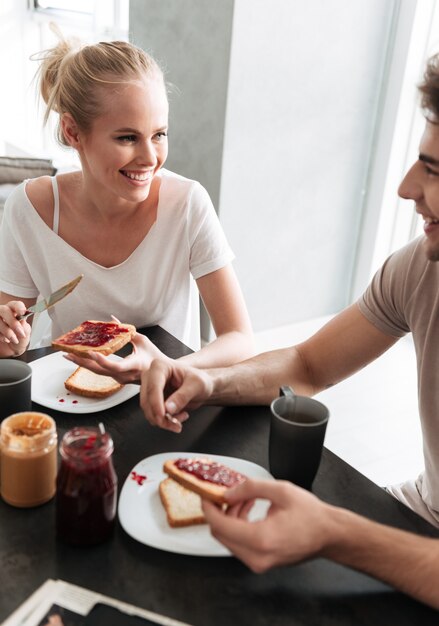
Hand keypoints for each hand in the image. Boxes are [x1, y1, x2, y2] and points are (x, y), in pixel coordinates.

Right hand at [0, 301, 30, 355]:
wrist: (11, 350)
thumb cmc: (19, 338)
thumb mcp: (25, 333)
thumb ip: (24, 326)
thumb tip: (22, 322)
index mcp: (15, 311)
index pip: (16, 304)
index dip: (19, 307)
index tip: (22, 313)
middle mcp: (4, 312)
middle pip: (4, 310)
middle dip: (13, 322)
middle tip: (20, 332)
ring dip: (7, 332)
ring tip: (14, 340)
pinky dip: (1, 336)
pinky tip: (5, 339)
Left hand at [63, 332, 168, 383]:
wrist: (160, 376)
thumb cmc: (155, 358)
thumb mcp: (143, 341)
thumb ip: (128, 332)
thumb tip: (114, 321)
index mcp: (134, 365)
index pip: (115, 366)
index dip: (102, 360)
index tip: (91, 352)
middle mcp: (125, 375)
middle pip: (100, 370)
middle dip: (82, 362)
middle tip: (68, 353)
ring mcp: (119, 379)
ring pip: (98, 372)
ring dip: (82, 363)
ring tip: (69, 356)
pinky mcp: (116, 378)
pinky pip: (101, 371)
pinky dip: (90, 364)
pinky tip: (81, 358)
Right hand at [140, 359, 213, 432]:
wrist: (200, 387)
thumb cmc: (200, 381)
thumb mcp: (197, 385)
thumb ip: (183, 396)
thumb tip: (168, 408)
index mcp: (160, 366)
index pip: (153, 387)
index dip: (156, 404)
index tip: (163, 416)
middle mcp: (151, 376)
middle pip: (147, 401)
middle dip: (161, 417)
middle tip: (176, 424)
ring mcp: (149, 389)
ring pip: (148, 411)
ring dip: (164, 420)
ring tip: (182, 417)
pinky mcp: (152, 400)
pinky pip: (153, 415)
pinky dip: (164, 421)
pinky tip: (178, 416)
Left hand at [202, 479, 330, 571]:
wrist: (329, 534)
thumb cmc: (311, 515)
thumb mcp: (280, 490)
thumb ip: (250, 488)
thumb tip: (229, 492)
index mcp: (261, 539)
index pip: (220, 526)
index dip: (209, 508)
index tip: (207, 496)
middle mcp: (257, 556)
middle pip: (221, 535)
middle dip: (220, 511)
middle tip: (227, 494)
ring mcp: (259, 563)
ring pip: (229, 540)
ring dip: (230, 517)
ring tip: (244, 499)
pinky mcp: (261, 563)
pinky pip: (239, 544)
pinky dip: (239, 526)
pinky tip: (249, 509)